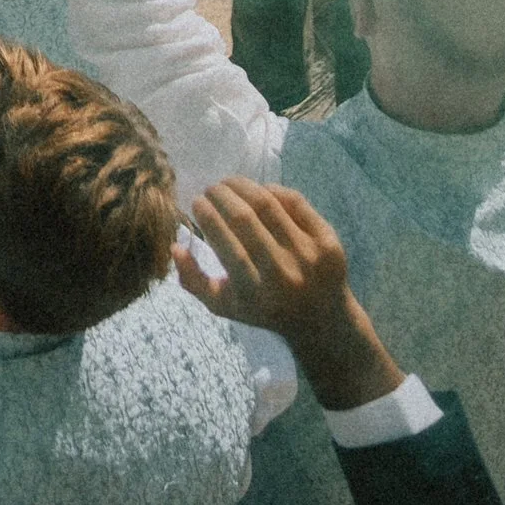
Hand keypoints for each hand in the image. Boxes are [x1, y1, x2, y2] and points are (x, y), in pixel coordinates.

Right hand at [179, 183, 402, 413]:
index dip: (206, 214)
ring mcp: (309, 257)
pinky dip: (272, 189)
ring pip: (268, 204)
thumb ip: (194, 281)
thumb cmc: (265, 310)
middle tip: (211, 189)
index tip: (197, 201)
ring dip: (242, 185)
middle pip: (244, 219)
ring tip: (229, 182)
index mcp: (255, 294)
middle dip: (220, 194)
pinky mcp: (328, 242)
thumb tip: (175, 246)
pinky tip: (258, 190)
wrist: (323, 321)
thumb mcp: (226, 306)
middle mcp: (283, 275)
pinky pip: (295, 202)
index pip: (225, 244)